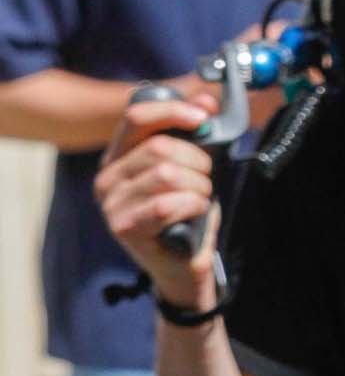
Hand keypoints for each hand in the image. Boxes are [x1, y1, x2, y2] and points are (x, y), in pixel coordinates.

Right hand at [95, 91, 223, 313]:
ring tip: (202, 198)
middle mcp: (107, 178)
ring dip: (197, 185)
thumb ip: (191, 140)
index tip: (204, 116)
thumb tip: (206, 102)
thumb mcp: (186, 175)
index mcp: (117, 157)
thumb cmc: (184, 221)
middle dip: (195, 160)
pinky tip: (198, 210)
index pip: (137, 117)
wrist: (181, 273)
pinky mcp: (125, 228)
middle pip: (158, 147)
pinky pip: (165, 205)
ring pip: (165, 175)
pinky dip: (192, 204)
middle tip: (207, 177)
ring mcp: (112, 204)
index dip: (173, 111)